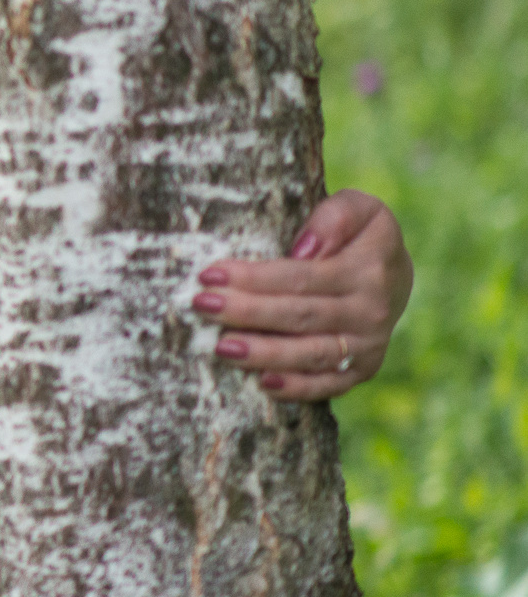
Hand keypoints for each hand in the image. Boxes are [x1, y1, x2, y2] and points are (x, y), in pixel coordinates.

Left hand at [192, 189, 413, 402]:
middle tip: (202, 306)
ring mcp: (368, 345)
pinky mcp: (363, 369)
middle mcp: (371, 311)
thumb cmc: (360, 235)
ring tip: (222, 348)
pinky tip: (262, 383)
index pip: (301, 277)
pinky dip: (297, 387)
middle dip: (246, 312)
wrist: (394, 276)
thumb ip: (336, 216)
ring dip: (264, 353)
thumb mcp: (360, 209)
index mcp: (368, 269)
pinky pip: (329, 384)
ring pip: (311, 353)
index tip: (209, 274)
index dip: (254, 278)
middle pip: (299, 316)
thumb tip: (303, 248)